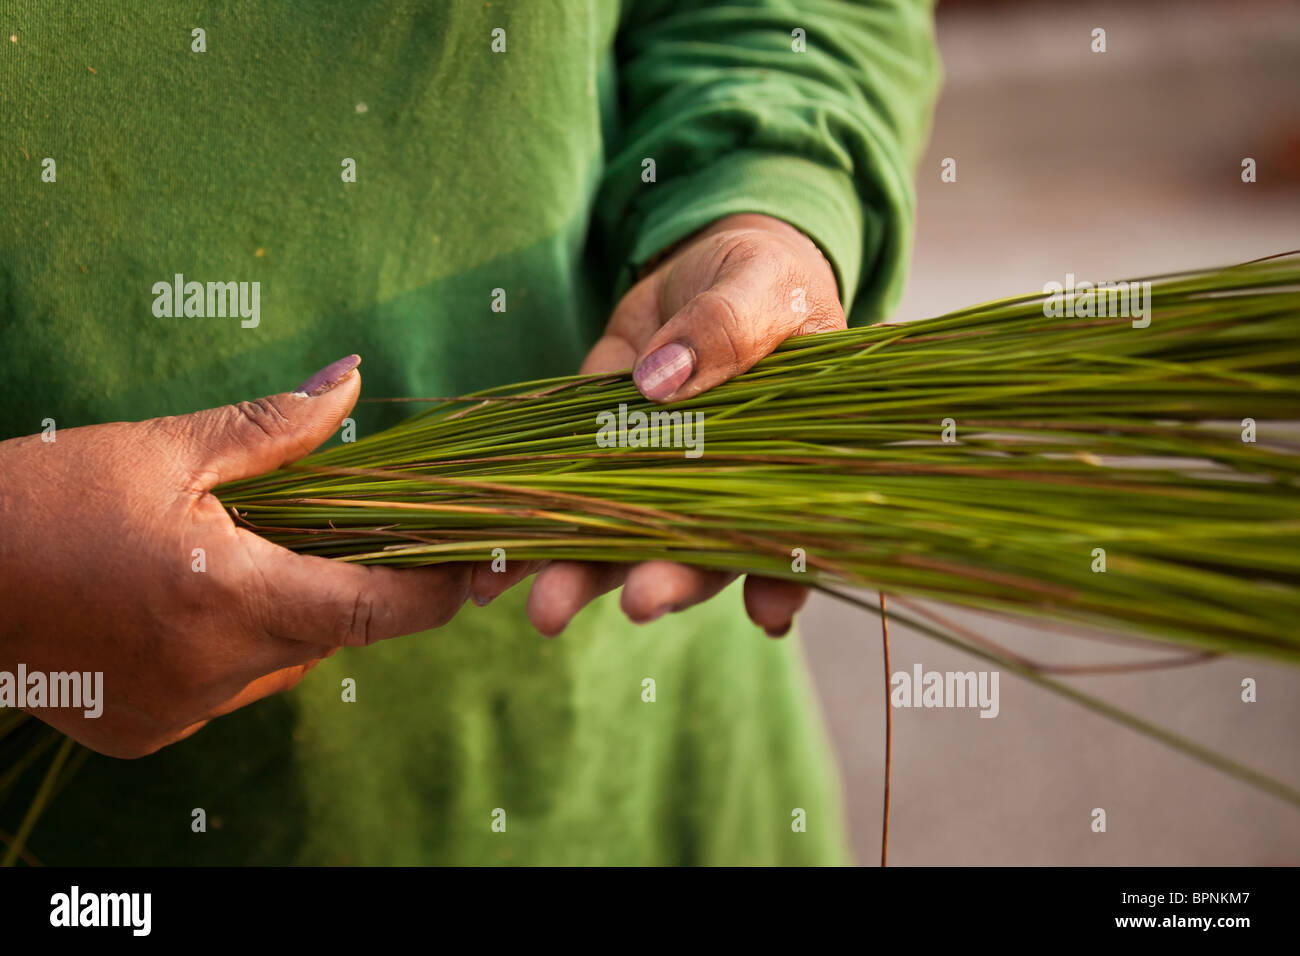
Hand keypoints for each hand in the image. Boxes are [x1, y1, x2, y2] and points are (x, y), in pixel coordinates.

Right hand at [0, 356, 474, 757]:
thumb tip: (351, 380)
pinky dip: (231, 644)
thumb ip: (275, 427)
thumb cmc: (42, 499)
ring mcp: (178, 714)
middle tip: (323, 526)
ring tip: (238, 553)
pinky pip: (226, 688)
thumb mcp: (164, 449)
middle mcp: (212, 674)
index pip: (374, 612)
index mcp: (228, 598)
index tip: (468, 564)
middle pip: (331, 634)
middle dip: (342, 582)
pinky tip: (184, 599)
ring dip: (284, 612)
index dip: (434, 590)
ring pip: (281, 661)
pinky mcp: (146, 733)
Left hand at [524, 213, 846, 636]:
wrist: (706, 263)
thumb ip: (726, 327)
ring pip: (622, 539)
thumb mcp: (763, 285)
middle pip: (699, 550)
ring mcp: (655, 476)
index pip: (793, 525)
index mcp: (787, 459)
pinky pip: (561, 497)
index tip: (766, 614)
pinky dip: (528, 535)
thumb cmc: (765, 275)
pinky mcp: (595, 451)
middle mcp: (723, 487)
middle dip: (667, 581)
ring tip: (545, 611)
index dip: (783, 574)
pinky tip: (493, 574)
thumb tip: (661, 380)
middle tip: (637, 604)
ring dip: (585, 576)